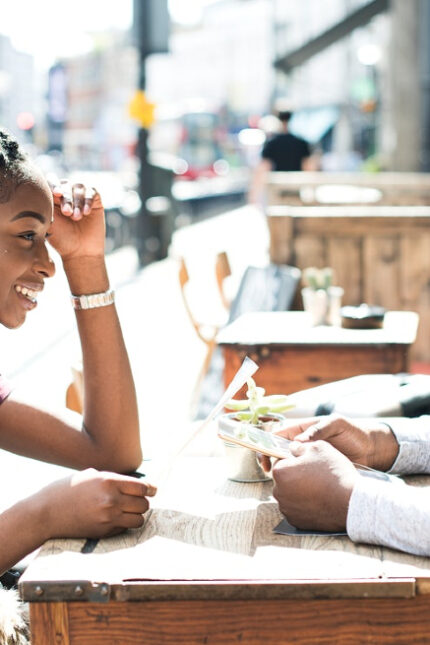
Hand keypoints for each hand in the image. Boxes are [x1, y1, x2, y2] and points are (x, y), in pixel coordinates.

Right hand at [35, 469, 155, 539]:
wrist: (45, 513)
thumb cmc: (66, 490)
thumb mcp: (90, 476)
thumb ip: (112, 479)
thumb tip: (134, 484)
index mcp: (108, 481)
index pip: (142, 487)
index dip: (150, 489)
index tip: (153, 490)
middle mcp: (110, 500)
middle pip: (143, 504)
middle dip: (143, 502)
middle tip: (138, 500)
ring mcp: (107, 518)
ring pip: (138, 519)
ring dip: (136, 515)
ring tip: (129, 511)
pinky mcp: (103, 533)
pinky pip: (125, 529)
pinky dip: (125, 525)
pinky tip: (115, 519)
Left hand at [48, 180, 105, 260]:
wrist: (80, 252)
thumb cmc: (62, 239)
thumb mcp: (49, 222)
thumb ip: (45, 206)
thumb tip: (41, 192)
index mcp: (52, 197)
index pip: (51, 181)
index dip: (54, 184)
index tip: (56, 194)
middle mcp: (66, 194)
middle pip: (65, 184)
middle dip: (66, 198)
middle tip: (67, 213)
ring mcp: (81, 197)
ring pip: (78, 186)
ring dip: (77, 201)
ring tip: (76, 217)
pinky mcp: (95, 201)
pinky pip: (92, 192)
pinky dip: (88, 200)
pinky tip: (86, 213)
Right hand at [260, 414, 398, 471]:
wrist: (371, 450)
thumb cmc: (353, 433)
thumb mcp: (337, 425)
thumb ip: (319, 430)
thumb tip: (299, 442)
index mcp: (303, 430)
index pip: (279, 436)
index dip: (268, 444)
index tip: (265, 457)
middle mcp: (302, 444)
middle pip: (279, 452)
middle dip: (271, 461)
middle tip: (271, 473)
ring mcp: (309, 459)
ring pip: (289, 466)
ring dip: (283, 473)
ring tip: (283, 482)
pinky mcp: (316, 471)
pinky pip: (302, 475)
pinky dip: (296, 481)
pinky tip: (296, 488)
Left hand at [272, 441, 357, 531]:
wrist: (350, 503)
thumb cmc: (334, 472)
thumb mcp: (318, 447)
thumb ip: (300, 446)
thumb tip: (293, 448)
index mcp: (279, 472)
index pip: (280, 461)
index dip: (295, 460)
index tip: (308, 463)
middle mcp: (278, 492)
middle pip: (284, 479)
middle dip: (295, 476)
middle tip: (315, 475)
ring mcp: (287, 509)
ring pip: (290, 495)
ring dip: (299, 491)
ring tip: (319, 488)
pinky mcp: (296, 522)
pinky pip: (297, 509)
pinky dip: (305, 505)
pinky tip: (319, 500)